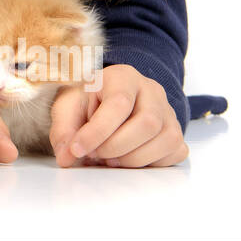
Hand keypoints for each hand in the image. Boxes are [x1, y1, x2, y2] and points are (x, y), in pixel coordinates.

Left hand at [50, 64, 187, 167]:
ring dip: (133, 159)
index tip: (77, 149)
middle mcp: (152, 91)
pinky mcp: (177, 133)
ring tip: (109, 159)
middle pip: (148, 122)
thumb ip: (63, 130)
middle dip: (117, 147)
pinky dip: (151, 163)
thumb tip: (65, 158)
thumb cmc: (88, 102)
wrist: (108, 100)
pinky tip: (129, 158)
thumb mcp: (68, 108)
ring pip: (166, 139)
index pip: (119, 103)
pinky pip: (175, 153)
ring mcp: (169, 112)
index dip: (98, 131)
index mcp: (123, 76)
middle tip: (95, 154)